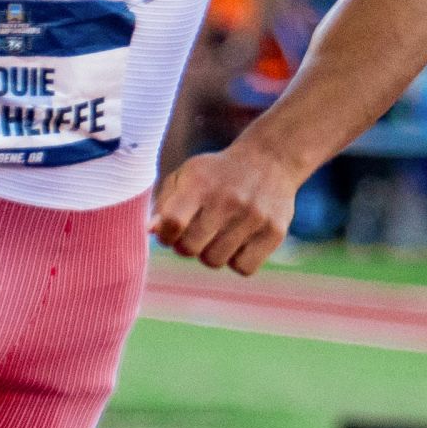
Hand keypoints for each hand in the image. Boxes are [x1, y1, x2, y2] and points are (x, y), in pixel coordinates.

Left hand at [152, 145, 300, 273]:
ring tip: (218, 235)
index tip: (171, 231)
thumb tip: (152, 232)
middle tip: (195, 235)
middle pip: (190, 248)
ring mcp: (254, 217)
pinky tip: (239, 243)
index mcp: (200, 183)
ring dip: (211, 254)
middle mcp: (228, 199)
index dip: (166, 235)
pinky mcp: (275, 231)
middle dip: (186, 246)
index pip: (172, 223)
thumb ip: (164, 203)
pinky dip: (237, 261)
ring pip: (215, 261)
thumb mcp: (188, 176)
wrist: (270, 159)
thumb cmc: (218, 174)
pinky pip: (243, 268)